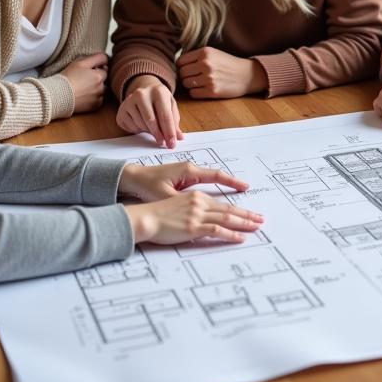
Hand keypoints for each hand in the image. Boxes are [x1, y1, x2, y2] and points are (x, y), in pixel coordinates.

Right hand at [61, 53, 107, 113]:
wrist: (57, 96)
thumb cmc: (67, 78)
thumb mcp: (80, 63)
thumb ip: (96, 58)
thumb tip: (105, 60)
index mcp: (99, 75)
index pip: (105, 66)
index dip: (97, 66)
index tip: (88, 68)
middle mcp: (101, 87)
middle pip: (104, 78)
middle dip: (98, 76)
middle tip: (84, 78)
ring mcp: (99, 97)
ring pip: (103, 89)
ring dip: (97, 87)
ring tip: (84, 87)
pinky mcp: (95, 106)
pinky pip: (99, 99)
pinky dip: (94, 97)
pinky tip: (84, 95)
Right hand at [116, 75, 183, 146]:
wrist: (145, 90)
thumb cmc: (160, 100)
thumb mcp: (170, 106)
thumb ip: (174, 122)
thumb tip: (179, 137)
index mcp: (158, 92)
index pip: (165, 115)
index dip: (169, 132)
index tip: (172, 144)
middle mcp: (142, 94)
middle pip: (151, 120)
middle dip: (158, 135)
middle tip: (163, 143)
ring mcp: (129, 101)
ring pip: (140, 124)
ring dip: (148, 132)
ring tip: (153, 129)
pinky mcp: (121, 110)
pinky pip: (131, 127)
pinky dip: (138, 130)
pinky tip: (142, 125)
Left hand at [119, 161, 248, 200]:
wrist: (133, 178)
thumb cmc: (147, 185)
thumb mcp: (165, 196)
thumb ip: (183, 202)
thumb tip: (197, 211)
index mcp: (189, 171)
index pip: (216, 176)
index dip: (232, 182)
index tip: (245, 187)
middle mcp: (191, 170)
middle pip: (218, 177)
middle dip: (234, 186)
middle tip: (248, 193)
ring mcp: (188, 174)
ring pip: (212, 181)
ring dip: (226, 189)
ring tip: (240, 197)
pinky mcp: (183, 180)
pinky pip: (204, 184)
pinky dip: (215, 190)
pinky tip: (221, 198)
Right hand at [125, 192, 263, 245]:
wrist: (144, 217)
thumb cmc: (156, 214)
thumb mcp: (176, 207)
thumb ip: (191, 211)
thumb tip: (202, 220)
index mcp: (196, 197)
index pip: (221, 204)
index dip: (237, 209)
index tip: (248, 213)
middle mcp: (199, 203)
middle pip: (228, 209)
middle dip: (246, 215)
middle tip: (260, 219)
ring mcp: (197, 215)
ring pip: (226, 218)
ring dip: (244, 223)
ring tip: (256, 227)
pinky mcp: (193, 227)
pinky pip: (217, 230)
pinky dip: (231, 234)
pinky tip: (240, 237)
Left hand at [177, 47, 266, 98]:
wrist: (248, 75)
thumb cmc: (228, 64)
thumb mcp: (213, 53)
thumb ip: (196, 57)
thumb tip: (176, 66)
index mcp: (205, 52)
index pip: (180, 61)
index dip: (182, 66)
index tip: (188, 69)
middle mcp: (206, 64)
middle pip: (181, 73)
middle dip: (185, 76)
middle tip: (194, 77)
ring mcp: (209, 78)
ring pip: (186, 84)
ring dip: (190, 85)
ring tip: (200, 83)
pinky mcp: (212, 91)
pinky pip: (193, 93)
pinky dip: (196, 92)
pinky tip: (204, 89)